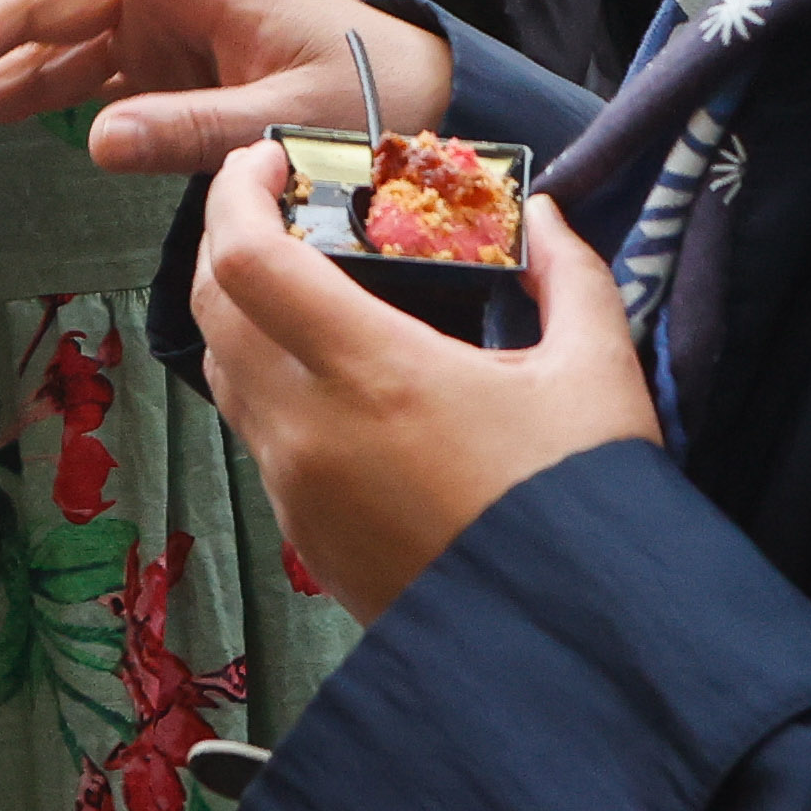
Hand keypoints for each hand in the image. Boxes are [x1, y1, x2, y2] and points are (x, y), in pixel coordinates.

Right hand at [0, 0, 454, 175]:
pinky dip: (20, 104)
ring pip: (45, 49)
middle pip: (43, 2)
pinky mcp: (159, 69)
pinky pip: (74, 83)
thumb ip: (198, 129)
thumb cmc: (369, 93)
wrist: (419, 105)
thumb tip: (98, 143)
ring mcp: (156, 32)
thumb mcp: (292, 119)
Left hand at [187, 154, 654, 625]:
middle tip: (281, 205)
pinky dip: (265, 377)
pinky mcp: (304, 537)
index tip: (268, 159)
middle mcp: (310, 432)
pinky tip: (328, 368)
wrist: (572, 651)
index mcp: (373, 375)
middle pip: (213, 307)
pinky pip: (256, 432)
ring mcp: (297, 491)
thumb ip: (570, 275)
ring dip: (241, 309)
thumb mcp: (596, 372)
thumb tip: (545, 217)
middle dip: (228, 238)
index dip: (236, 193)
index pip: (245, 260)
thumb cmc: (582, 507)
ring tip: (302, 276)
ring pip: (224, 372)